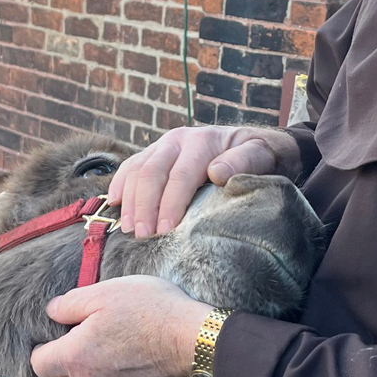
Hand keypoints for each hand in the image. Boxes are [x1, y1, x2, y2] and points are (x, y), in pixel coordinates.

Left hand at [30, 276, 211, 376]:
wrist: (190, 337)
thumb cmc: (149, 310)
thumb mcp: (105, 292)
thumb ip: (71, 303)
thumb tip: (52, 311)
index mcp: (75, 355)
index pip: (39, 362)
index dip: (46, 347)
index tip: (59, 337)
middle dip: (60, 368)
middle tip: (78, 346)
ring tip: (98, 358)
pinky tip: (121, 369)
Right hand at [108, 126, 300, 237]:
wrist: (257, 142)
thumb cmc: (261, 154)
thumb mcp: (262, 154)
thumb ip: (244, 161)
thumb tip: (217, 173)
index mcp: (202, 141)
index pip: (180, 174)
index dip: (170, 203)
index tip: (166, 231)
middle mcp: (179, 139)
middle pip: (153, 172)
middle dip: (145, 206)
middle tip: (144, 237)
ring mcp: (164, 145)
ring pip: (138, 170)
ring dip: (131, 200)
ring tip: (130, 229)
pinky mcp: (156, 153)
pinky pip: (132, 166)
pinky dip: (121, 184)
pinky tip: (114, 204)